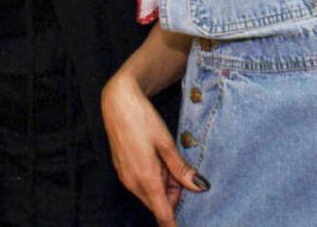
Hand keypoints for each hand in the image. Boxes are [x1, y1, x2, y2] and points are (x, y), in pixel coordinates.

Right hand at [102, 71, 207, 226]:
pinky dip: (153, 177)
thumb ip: (181, 169)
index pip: (163, 215)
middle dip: (173, 194)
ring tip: (166, 157)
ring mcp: (125, 177)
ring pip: (150, 193)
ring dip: (163, 184)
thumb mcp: (166, 143)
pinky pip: (141, 183)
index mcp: (146, 178)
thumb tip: (199, 187)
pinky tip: (156, 157)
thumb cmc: (142, 119)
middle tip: (180, 169)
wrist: (117, 101)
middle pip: (159, 203)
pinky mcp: (122, 170)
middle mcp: (133, 183)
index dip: (174, 224)